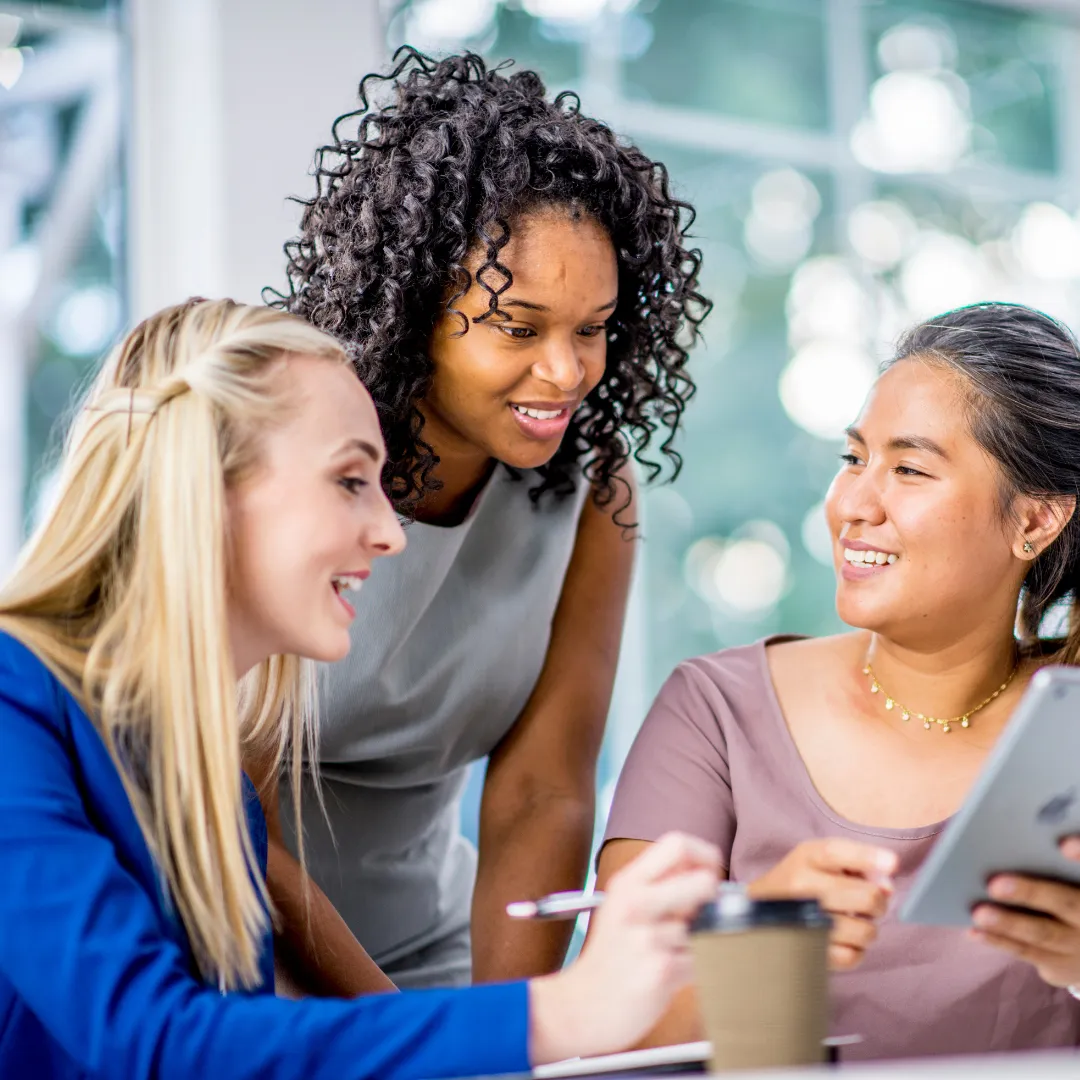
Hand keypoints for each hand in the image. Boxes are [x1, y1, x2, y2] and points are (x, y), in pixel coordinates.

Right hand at [528, 832, 720, 1064]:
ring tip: (673, 952)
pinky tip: (670, 972)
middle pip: (703, 880)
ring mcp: (648, 937)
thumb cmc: (610, 956)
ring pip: (707, 927)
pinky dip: (694, 967)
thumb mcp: (621, 905)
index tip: (709, 872)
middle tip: (701, 913)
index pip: (677, 844)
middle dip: (713, 899)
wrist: (580, 1006)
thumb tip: (708, 871)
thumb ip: (657, 884)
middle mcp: (636, 904)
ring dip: (700, 941)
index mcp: (627, 882)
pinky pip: (702, 960)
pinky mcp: (661, 970)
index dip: (705, 855)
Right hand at [749, 838, 896, 970]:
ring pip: (866, 931)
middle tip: (868, 904)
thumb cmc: (799, 881)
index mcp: (806, 857)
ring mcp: (804, 921)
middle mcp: (802, 886)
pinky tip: (843, 939)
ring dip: (868, 928)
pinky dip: (856, 950)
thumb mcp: (820, 859)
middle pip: (868, 897)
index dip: (869, 857)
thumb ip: (857, 864)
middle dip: (878, 902)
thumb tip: (888, 888)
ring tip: (852, 921)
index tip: (893, 864)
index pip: (837, 852)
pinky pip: (853, 956)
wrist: (757, 910)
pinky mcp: (809, 951)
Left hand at [969, 835, 1079, 988]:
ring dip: (1008, 924)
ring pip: (1044, 933)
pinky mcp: (1061, 965)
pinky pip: (1027, 952)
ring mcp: (1079, 945)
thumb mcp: (1067, 878)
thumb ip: (1054, 862)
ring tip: (978, 913)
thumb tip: (1020, 829)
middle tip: (994, 885)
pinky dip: (999, 941)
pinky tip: (974, 930)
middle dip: (1031, 893)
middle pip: (1067, 903)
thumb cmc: (1065, 890)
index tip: (1064, 845)